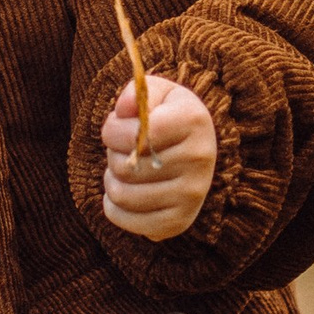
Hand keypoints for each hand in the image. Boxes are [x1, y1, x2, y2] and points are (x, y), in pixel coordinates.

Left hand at [100, 76, 217, 240]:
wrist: (193, 151)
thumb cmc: (166, 117)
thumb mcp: (155, 93)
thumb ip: (136, 91)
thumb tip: (124, 108)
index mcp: (194, 120)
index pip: (138, 133)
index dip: (114, 130)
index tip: (117, 126)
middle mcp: (200, 159)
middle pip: (126, 166)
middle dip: (113, 155)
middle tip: (125, 150)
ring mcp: (192, 194)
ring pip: (121, 194)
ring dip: (112, 180)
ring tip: (127, 170)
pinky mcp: (179, 222)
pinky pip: (122, 218)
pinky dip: (114, 206)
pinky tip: (128, 192)